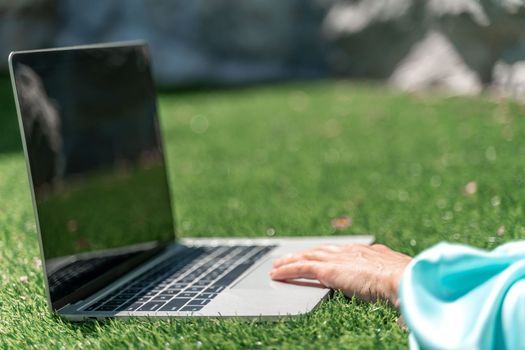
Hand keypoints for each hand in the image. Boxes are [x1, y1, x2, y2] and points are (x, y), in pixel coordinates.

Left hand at [270, 244, 411, 306]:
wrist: (404, 278)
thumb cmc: (408, 284)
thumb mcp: (399, 281)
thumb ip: (393, 288)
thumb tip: (402, 306)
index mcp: (369, 253)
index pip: (343, 251)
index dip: (328, 253)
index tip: (321, 254)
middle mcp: (351, 251)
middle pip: (321, 251)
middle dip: (305, 254)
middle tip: (291, 257)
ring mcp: (339, 259)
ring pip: (307, 257)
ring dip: (290, 261)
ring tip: (278, 265)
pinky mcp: (329, 270)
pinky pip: (302, 268)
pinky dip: (288, 271)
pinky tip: (277, 274)